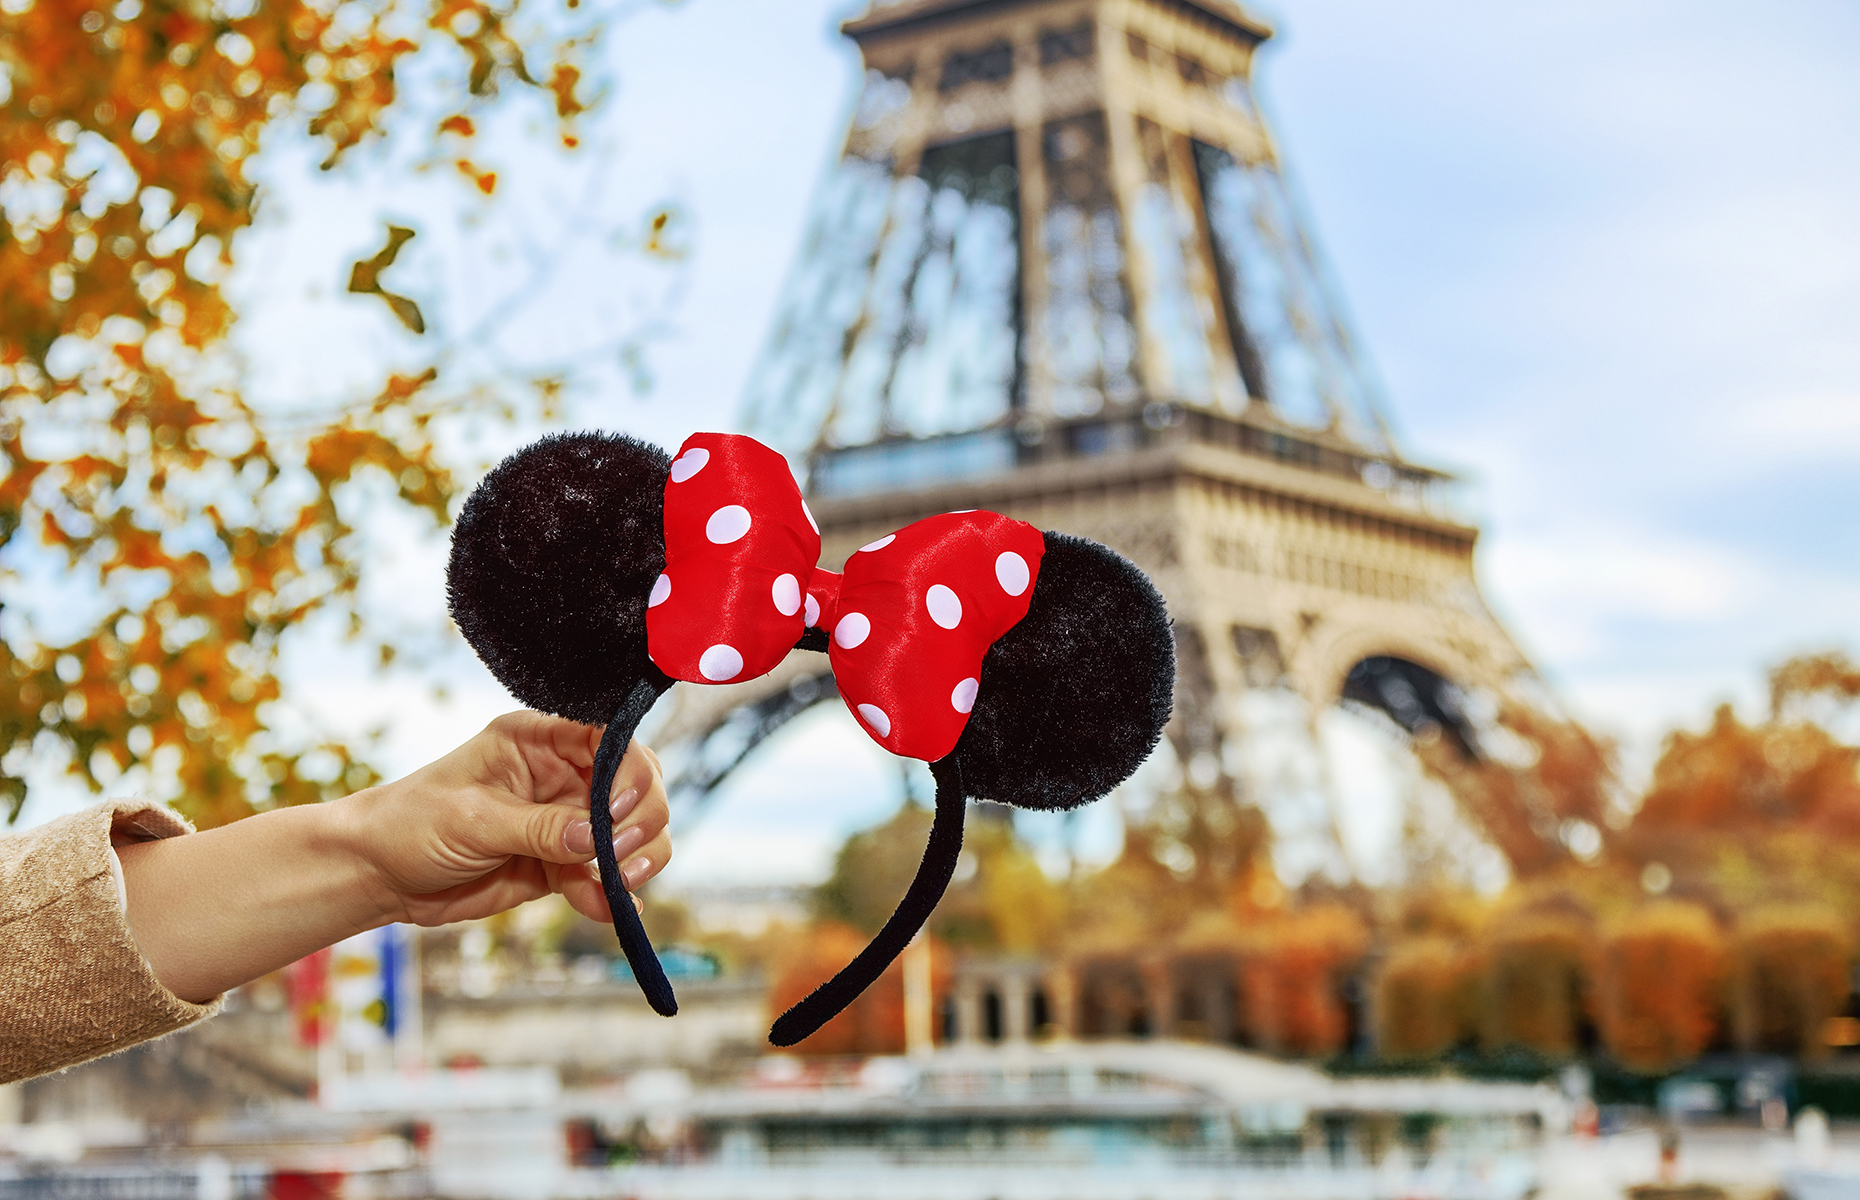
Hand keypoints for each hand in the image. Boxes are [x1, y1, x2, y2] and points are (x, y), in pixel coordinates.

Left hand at [118, 711, 671, 1002]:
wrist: (379, 875)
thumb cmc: (412, 823)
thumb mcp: (474, 819)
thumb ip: (538, 827)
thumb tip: (596, 839)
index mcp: (540, 740)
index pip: (610, 739)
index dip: (629, 770)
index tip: (619, 810)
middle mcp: (563, 774)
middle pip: (636, 784)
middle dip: (643, 818)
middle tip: (620, 855)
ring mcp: (566, 820)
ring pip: (632, 832)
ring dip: (639, 857)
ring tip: (622, 883)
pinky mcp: (560, 864)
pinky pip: (604, 877)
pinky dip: (612, 894)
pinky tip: (613, 909)